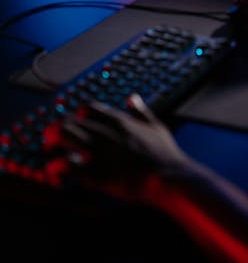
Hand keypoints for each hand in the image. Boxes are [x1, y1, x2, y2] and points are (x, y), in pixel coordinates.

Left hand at [56, 94, 190, 200]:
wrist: (169, 176)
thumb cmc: (165, 153)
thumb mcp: (155, 125)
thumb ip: (140, 110)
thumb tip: (132, 97)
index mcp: (118, 120)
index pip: (87, 108)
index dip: (76, 115)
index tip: (74, 124)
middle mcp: (105, 133)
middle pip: (70, 121)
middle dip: (57, 130)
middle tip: (53, 140)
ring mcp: (100, 152)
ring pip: (64, 139)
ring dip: (53, 145)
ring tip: (51, 155)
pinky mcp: (96, 174)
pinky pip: (67, 168)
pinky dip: (57, 170)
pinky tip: (57, 175)